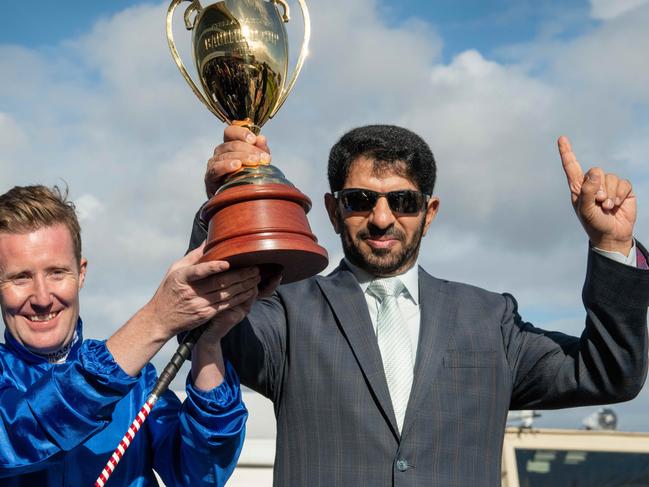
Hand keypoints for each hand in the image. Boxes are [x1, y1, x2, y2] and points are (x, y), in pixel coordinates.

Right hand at [146, 244, 261, 340]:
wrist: (160, 319)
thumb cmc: (169, 290)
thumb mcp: (174, 270)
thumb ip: (193, 257)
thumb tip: (208, 241)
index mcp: (182, 277)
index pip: (198, 271)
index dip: (213, 267)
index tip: (227, 263)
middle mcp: (191, 292)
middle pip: (219, 283)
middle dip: (240, 275)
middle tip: (255, 268)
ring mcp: (199, 304)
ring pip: (227, 294)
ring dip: (244, 286)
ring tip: (256, 277)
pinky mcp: (205, 314)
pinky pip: (227, 305)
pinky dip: (240, 298)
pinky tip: (250, 291)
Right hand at [205, 125, 271, 196]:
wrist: (235, 199)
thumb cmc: (246, 177)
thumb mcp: (257, 162)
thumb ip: (260, 150)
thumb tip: (262, 138)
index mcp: (230, 144)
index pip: (231, 131)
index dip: (241, 133)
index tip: (254, 139)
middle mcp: (220, 151)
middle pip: (231, 144)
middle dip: (249, 150)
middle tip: (263, 158)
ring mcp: (214, 163)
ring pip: (226, 155)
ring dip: (242, 157)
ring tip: (255, 162)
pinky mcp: (210, 176)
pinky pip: (216, 168)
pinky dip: (226, 166)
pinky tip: (237, 166)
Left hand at [559, 136, 635, 253]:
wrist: (612, 236)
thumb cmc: (594, 224)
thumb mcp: (585, 210)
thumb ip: (587, 192)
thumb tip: (595, 173)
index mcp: (578, 188)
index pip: (571, 167)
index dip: (566, 152)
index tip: (561, 138)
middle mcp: (592, 184)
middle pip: (595, 171)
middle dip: (598, 188)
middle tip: (598, 203)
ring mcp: (608, 185)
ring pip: (610, 178)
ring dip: (610, 195)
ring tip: (606, 207)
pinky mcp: (623, 189)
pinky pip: (623, 183)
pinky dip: (620, 195)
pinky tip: (616, 205)